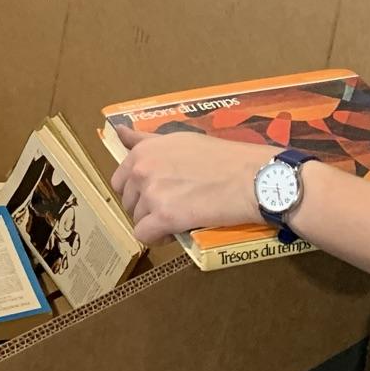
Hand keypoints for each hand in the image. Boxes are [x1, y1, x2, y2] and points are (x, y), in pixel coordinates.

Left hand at [110, 127, 265, 246]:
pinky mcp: (165, 217)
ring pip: (137, 220)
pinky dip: (158, 239)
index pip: (120, 180)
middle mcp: (142, 170)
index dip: (137, 191)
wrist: (250, 177)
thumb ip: (147, 140)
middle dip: (145, 208)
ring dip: (154, 223)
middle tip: (170, 207)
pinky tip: (174, 233)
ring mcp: (152, 193)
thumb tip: (119, 131)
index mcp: (144, 151)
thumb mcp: (180, 140)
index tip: (156, 194)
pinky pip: (145, 236)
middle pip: (127, 201)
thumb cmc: (222, 157)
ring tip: (178, 219)